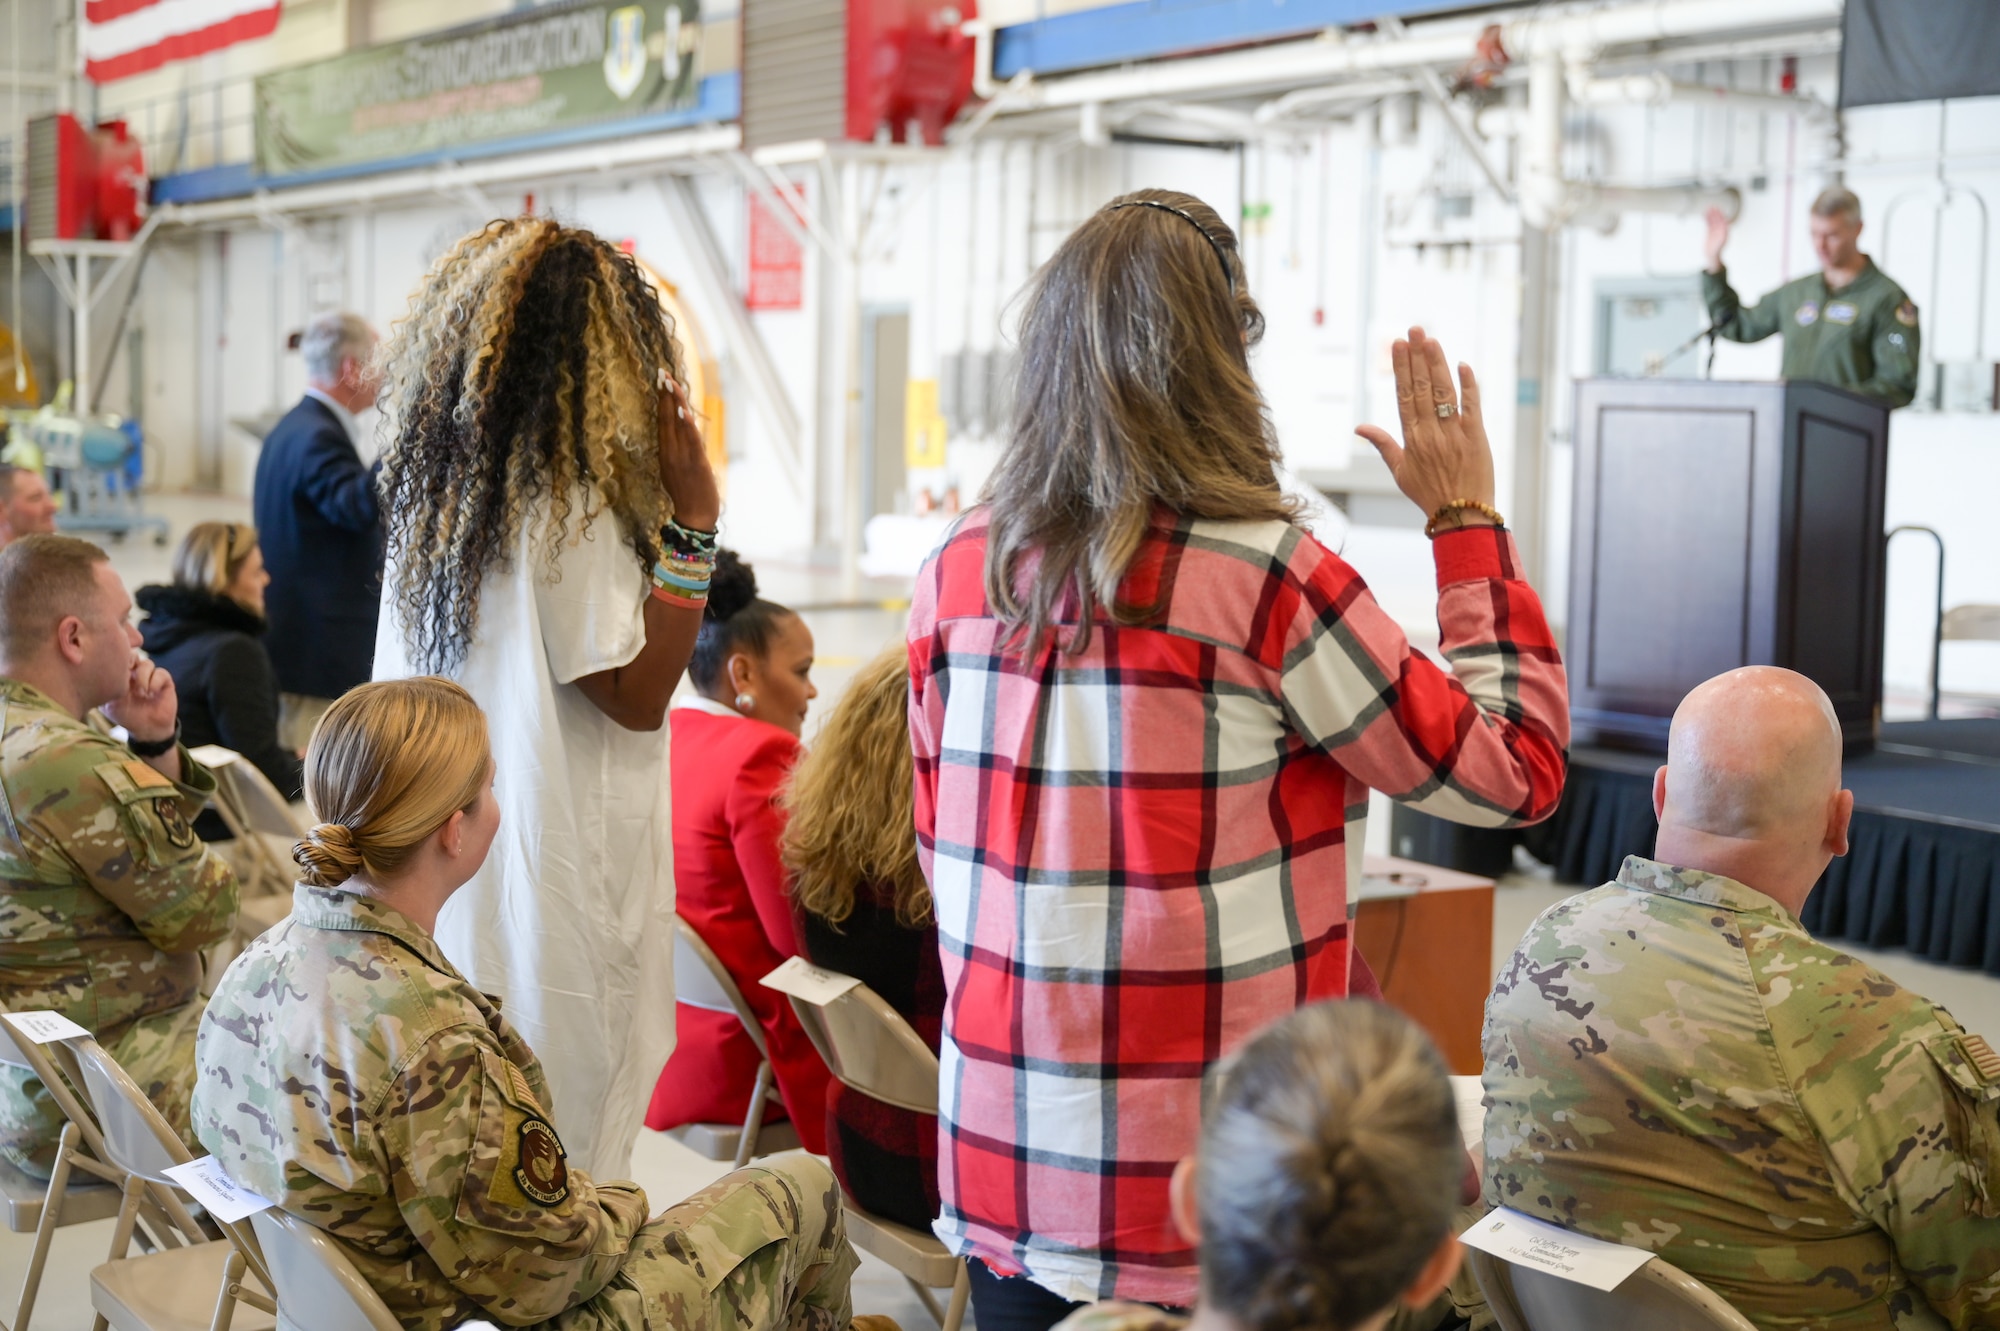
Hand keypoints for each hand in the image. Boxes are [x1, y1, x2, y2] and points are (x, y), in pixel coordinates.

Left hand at [104, 654, 178, 743]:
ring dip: (143, 677)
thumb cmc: (126, 716)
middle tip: (128, 673)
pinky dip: (154, 683)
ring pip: (147, 664)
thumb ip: (106, 687)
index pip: (117, 657)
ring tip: (141, 693)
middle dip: (130, 661)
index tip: (117, 667)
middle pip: (133, 654)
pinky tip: (151, 695)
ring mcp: (150, 676)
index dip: (117, 657)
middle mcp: (135, 672)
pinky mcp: (164, 681)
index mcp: (120, 675)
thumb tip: (101, 673)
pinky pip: (160, 673)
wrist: (147, 729)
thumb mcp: (109, 703)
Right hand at [657, 376, 719, 531]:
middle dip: (665, 395)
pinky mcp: (696, 464)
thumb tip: (683, 436)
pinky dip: (686, 424)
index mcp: (666, 455)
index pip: (662, 422)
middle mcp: (670, 454)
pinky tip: (683, 409)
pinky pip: (690, 440)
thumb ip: (678, 453)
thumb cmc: (688, 498)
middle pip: (666, 419)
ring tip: (671, 383)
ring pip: (677, 425)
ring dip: (675, 403)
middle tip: (662, 373)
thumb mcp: (678, 473)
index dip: (661, 402)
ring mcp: (682, 458)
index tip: (660, 382)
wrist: (694, 519)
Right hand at [1355, 327, 1495, 528]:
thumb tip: (1359, 427)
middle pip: (1423, 388)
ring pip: (1445, 392)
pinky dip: (1469, 385)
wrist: (1462, 514)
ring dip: (1438, 363)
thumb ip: (1382, 444)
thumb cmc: (1428, 494)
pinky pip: (1472, 406)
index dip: (1401, 369)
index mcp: (1412, 440)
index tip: (1397, 345)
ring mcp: (1455, 434)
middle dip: (1418, 357)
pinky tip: (1463, 365)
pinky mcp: (1477, 437)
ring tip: (1431, 340)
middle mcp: (1432, 433)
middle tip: (1415, 330)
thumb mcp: (1400, 471)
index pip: (1404, 396)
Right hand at [1703, 206, 1729, 271]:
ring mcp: (1716, 231)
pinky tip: (1705, 214)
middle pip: (1719, 221)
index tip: (1718, 211)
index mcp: (1724, 235)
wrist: (1711, 257)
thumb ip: (1718, 244)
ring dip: (1711, 215)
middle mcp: (1721, 232)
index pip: (1723, 224)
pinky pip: (1710, 223)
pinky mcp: (1711, 231)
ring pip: (1714, 221)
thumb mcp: (1716, 250)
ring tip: (1708, 208)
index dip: (1721, 217)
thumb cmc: (1714, 254)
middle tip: (1713, 207)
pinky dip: (1708, 219)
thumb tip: (1721, 237)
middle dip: (1716, 214)